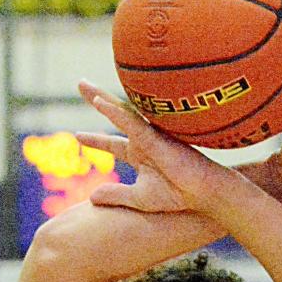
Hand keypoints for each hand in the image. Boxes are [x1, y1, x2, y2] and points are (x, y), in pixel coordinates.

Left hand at [75, 80, 243, 216]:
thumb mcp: (140, 197)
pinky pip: (132, 122)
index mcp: (142, 154)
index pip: (113, 144)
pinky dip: (115, 112)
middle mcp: (145, 140)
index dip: (96, 140)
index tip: (78, 136)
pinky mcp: (157, 137)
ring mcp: (151, 135)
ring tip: (82, 84)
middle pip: (116, 116)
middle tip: (81, 84)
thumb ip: (116, 195)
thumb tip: (90, 198)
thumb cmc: (179, 195)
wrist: (203, 192)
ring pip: (122, 112)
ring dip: (101, 97)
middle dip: (97, 99)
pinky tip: (100, 101)